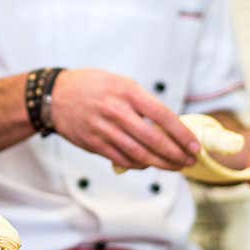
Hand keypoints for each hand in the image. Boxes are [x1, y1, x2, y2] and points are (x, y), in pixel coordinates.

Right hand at [50, 69, 200, 170]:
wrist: (54, 95)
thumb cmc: (92, 86)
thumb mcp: (120, 83)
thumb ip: (142, 102)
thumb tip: (169, 124)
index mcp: (127, 91)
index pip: (162, 115)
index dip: (182, 134)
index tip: (194, 145)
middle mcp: (116, 111)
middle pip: (153, 140)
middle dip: (176, 154)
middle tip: (189, 161)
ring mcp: (104, 129)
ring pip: (139, 154)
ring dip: (161, 164)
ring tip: (175, 167)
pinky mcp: (94, 144)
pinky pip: (122, 160)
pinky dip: (139, 165)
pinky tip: (149, 165)